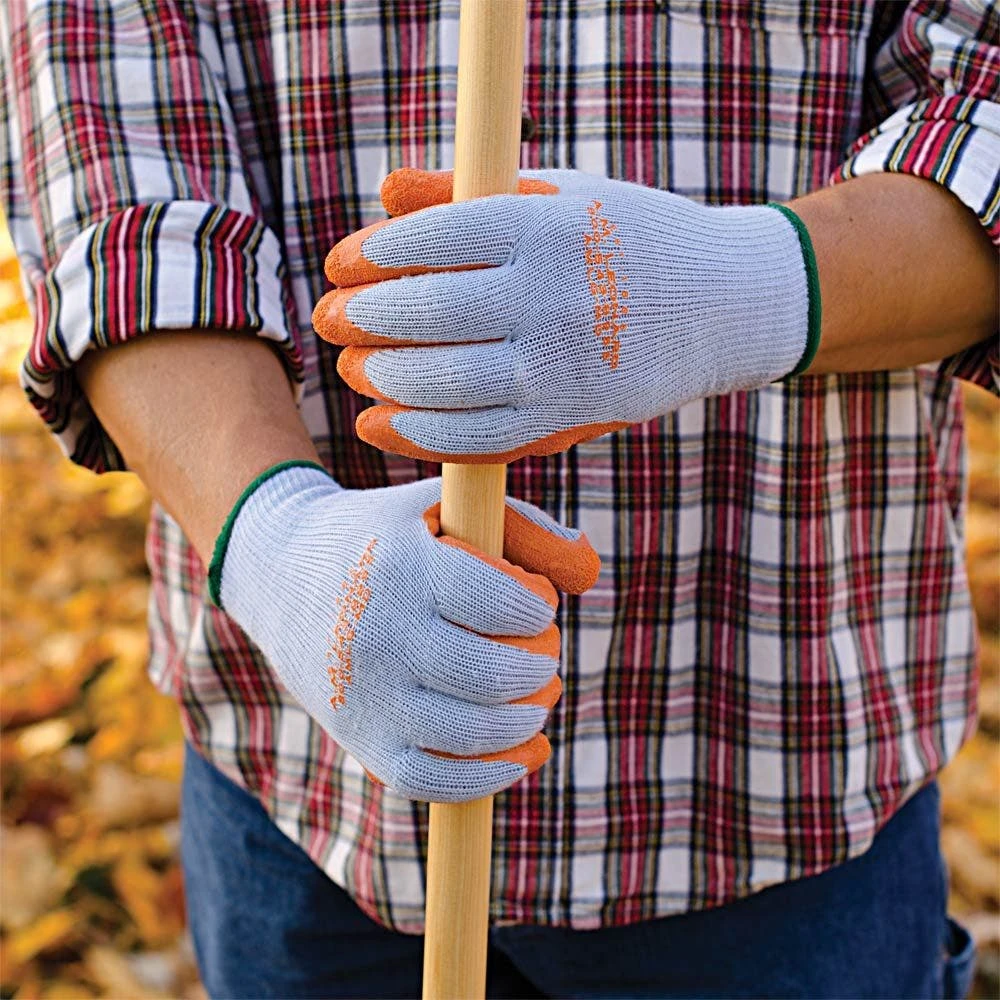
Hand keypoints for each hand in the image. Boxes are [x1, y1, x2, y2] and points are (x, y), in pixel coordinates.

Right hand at [213, 463, 599, 801]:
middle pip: (489, 674)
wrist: (277, 571)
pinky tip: (518, 755)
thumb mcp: (440, 504)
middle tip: (545, 656)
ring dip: (523, 723)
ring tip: (535, 702)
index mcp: (403, 567)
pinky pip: (430, 780)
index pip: (499, 602)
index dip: (537, 607)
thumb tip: (589, 568)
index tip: (539, 603)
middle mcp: (379, 635)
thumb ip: (520, 525)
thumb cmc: (383, 536)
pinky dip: (485, 777)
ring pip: (467, 734)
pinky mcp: (357, 739)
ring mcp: (364, 695)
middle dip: (539, 668)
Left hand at [313, 168, 818, 462]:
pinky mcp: (567, 420)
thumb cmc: (627, 239)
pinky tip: (379, 423)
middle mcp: (553, 297)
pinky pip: (475, 438)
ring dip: (381, 378)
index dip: (371, 255)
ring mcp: (561, 367)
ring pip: (443, 382)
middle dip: (362, 319)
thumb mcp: (559, 195)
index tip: (338, 264)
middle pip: (428, 313)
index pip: (434, 238)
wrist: (721, 306)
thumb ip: (469, 194)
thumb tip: (385, 192)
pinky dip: (417, 435)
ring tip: (352, 368)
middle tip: (328, 321)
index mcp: (548, 226)